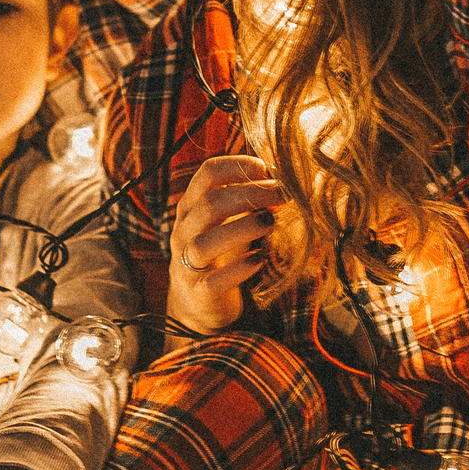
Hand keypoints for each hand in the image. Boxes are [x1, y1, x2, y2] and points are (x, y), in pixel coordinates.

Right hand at [165, 153, 283, 332]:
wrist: (199, 302)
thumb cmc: (220, 253)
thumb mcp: (228, 221)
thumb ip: (248, 200)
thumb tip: (284, 178)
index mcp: (191, 206)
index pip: (208, 173)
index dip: (239, 166)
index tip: (268, 171)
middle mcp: (184, 232)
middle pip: (210, 205)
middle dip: (250, 195)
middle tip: (283, 195)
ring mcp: (187, 264)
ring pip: (204, 243)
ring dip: (241, 228)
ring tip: (271, 223)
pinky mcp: (199, 294)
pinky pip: (214, 282)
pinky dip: (238, 269)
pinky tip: (260, 259)